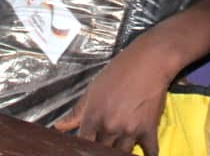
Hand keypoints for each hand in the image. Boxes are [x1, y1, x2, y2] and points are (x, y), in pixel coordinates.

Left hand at [54, 38, 170, 154]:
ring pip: (122, 154)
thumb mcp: (93, 89)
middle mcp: (110, 126)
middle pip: (102, 150)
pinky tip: (144, 154)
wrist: (148, 62)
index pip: (83, 143)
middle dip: (102, 148)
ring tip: (118, 146)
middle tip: (105, 142)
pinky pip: (150, 153)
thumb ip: (76, 112)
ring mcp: (130, 130)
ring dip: (121, 152)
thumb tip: (59, 127)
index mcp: (93, 116)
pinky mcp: (149, 130)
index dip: (83, 148)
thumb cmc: (119, 72)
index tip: (86, 147)